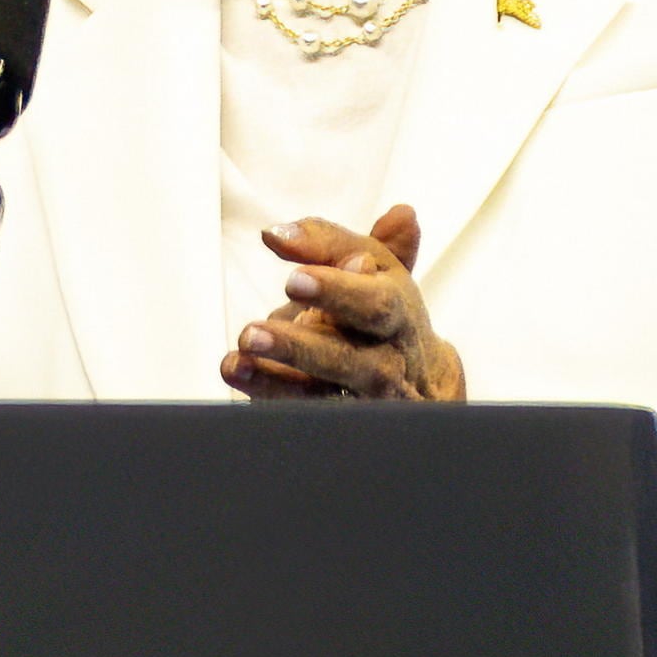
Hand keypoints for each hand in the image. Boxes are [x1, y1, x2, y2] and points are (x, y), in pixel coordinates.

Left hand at [220, 206, 463, 400]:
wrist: (419, 380)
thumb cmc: (379, 310)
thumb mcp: (373, 267)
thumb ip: (329, 243)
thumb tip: (275, 233)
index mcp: (397, 314)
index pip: (376, 303)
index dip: (338, 291)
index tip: (293, 278)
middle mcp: (387, 362)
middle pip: (350, 360)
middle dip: (300, 349)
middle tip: (252, 333)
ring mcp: (366, 401)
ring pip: (324, 396)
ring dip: (276, 381)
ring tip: (237, 360)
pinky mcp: (344, 422)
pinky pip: (306, 417)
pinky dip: (270, 396)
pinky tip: (240, 373)